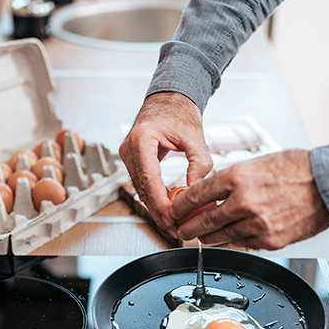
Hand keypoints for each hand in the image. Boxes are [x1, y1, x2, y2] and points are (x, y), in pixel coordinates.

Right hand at [120, 92, 212, 229]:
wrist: (169, 99)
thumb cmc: (179, 111)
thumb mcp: (195, 136)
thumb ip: (199, 163)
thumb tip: (196, 189)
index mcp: (141, 139)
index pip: (149, 179)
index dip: (160, 203)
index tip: (172, 218)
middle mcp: (129, 148)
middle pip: (142, 190)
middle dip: (159, 212)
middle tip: (176, 229)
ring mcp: (128, 155)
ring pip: (141, 191)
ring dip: (157, 208)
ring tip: (174, 224)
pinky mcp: (134, 161)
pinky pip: (143, 185)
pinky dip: (155, 198)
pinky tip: (169, 210)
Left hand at [171, 149, 328, 249]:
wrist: (328, 184)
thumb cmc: (296, 169)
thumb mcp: (256, 163)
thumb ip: (231, 180)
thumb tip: (209, 193)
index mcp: (238, 177)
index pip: (197, 194)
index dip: (181, 205)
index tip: (175, 209)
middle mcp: (244, 201)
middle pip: (204, 221)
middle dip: (188, 227)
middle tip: (181, 229)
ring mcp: (257, 224)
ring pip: (221, 236)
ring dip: (208, 237)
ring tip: (201, 236)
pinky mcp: (269, 240)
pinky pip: (242, 243)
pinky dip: (233, 240)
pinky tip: (230, 236)